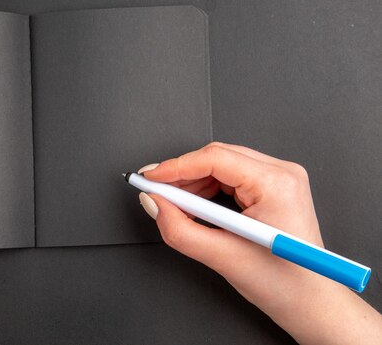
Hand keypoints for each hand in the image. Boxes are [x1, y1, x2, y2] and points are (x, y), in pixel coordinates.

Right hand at [138, 142, 381, 344]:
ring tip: (174, 204)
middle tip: (155, 191)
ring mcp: (280, 178)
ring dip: (193, 182)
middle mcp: (282, 173)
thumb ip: (180, 228)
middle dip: (182, 174)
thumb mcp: (222, 257)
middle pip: (217, 157)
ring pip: (221, 165)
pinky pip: (231, 176)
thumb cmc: (284, 283)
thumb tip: (153, 202)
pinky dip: (207, 188)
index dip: (175, 166)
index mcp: (276, 184)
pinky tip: (194, 205)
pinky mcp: (273, 186)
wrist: (310, 302)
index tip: (149, 177)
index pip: (214, 159)